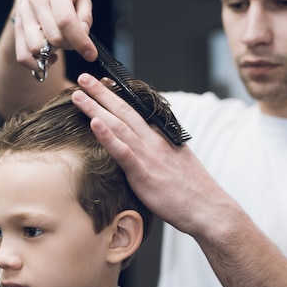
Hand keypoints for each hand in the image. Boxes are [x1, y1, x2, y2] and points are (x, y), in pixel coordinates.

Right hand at [13, 0, 97, 69]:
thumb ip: (84, 16)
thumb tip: (83, 36)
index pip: (65, 21)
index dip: (80, 42)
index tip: (90, 54)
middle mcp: (35, 1)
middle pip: (53, 38)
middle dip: (69, 46)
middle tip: (73, 41)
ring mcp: (23, 14)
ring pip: (36, 49)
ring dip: (51, 53)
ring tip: (58, 46)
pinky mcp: (17, 27)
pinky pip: (23, 55)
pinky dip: (35, 62)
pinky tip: (47, 55)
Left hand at [71, 73, 235, 235]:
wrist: (208, 209)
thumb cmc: (191, 192)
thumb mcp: (175, 163)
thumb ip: (158, 153)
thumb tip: (146, 152)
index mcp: (160, 138)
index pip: (135, 111)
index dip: (116, 96)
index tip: (101, 83)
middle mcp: (153, 141)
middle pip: (124, 111)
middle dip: (101, 93)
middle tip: (83, 78)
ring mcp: (148, 155)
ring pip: (118, 125)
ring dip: (96, 108)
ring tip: (78, 95)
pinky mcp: (143, 173)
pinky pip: (122, 152)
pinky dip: (107, 136)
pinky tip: (94, 123)